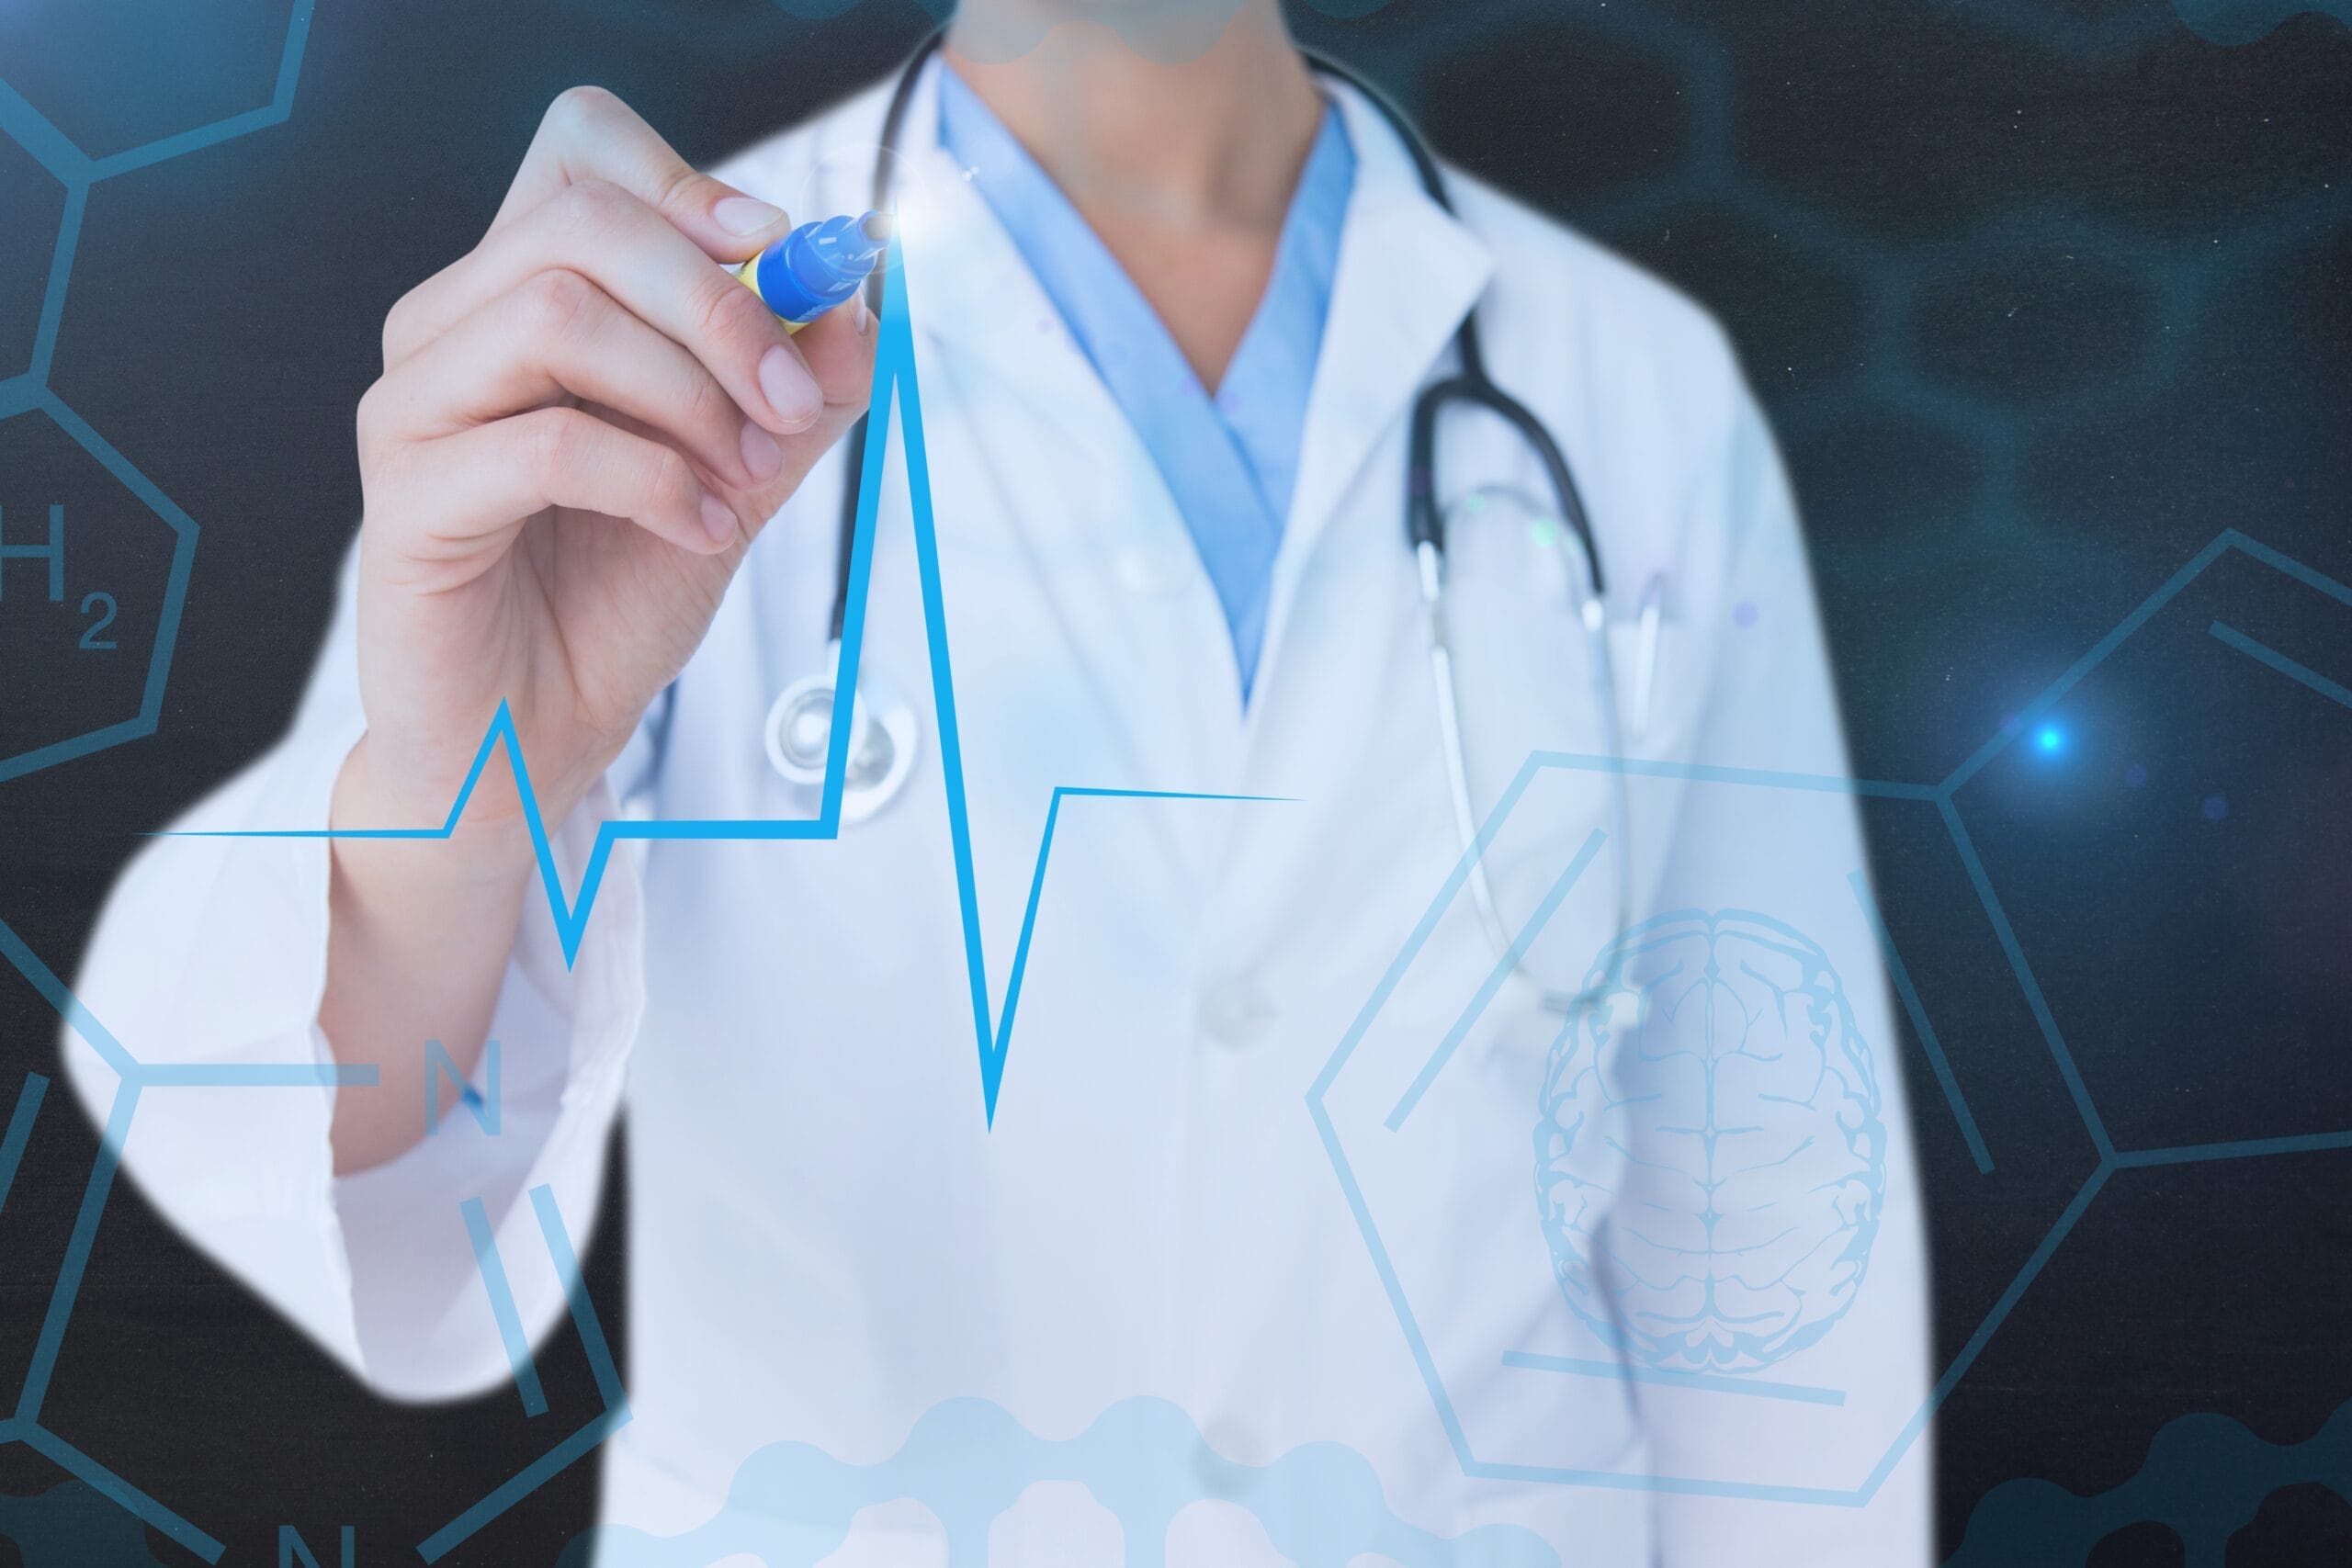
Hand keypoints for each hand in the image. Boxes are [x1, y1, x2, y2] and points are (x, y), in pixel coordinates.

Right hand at [345, 85, 874, 839]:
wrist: (533, 733)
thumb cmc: (610, 596)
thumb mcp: (737, 478)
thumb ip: (795, 394)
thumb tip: (858, 306)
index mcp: (521, 294)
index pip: (579, 150)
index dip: (688, 181)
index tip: (784, 256)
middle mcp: (449, 326)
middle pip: (582, 223)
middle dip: (722, 306)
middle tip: (793, 403)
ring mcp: (414, 407)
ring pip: (557, 316)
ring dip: (689, 395)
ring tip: (746, 480)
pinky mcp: (407, 500)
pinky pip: (546, 445)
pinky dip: (655, 482)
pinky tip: (702, 530)